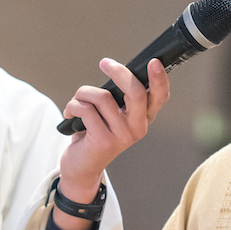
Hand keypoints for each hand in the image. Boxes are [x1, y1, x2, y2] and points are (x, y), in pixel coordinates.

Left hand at [55, 58, 168, 229]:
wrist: (81, 166)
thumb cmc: (95, 133)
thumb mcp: (112, 115)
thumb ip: (119, 97)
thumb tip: (113, 72)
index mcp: (143, 118)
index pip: (159, 97)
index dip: (160, 79)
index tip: (154, 62)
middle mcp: (137, 128)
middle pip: (135, 92)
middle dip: (119, 72)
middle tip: (105, 63)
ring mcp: (122, 136)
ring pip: (102, 97)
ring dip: (82, 94)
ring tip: (76, 103)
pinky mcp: (103, 141)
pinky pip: (86, 109)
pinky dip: (73, 106)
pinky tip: (70, 114)